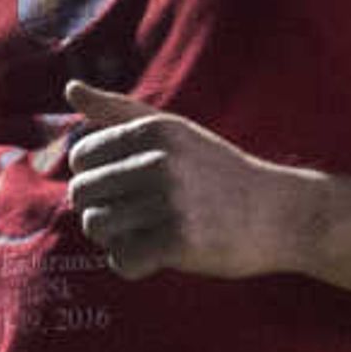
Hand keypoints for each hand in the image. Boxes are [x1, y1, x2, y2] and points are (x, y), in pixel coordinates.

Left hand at [60, 81, 320, 280]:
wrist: (280, 214)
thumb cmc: (219, 174)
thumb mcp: (174, 131)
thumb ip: (119, 111)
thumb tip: (70, 87)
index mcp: (155, 131)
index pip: (81, 156)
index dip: (98, 177)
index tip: (130, 185)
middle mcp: (160, 161)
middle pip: (81, 193)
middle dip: (102, 208)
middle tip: (139, 214)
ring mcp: (170, 202)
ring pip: (96, 227)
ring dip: (115, 237)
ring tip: (149, 231)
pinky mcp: (178, 242)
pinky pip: (121, 260)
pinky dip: (133, 264)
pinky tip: (159, 254)